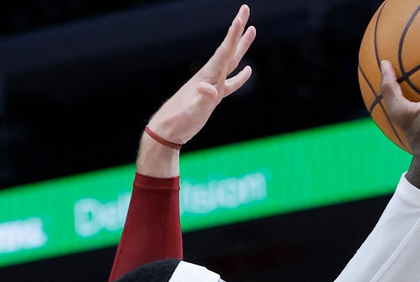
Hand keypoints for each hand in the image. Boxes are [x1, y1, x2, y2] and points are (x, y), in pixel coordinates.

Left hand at [147, 4, 255, 144]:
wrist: (166, 131)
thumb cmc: (179, 122)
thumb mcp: (193, 112)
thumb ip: (203, 99)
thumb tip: (208, 88)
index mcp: (207, 77)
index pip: (224, 52)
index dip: (233, 35)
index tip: (240, 17)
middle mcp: (210, 77)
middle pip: (229, 49)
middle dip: (238, 30)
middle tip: (245, 9)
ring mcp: (212, 86)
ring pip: (231, 62)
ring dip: (241, 46)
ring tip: (252, 30)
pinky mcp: (212, 97)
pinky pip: (230, 83)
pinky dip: (240, 77)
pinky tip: (248, 71)